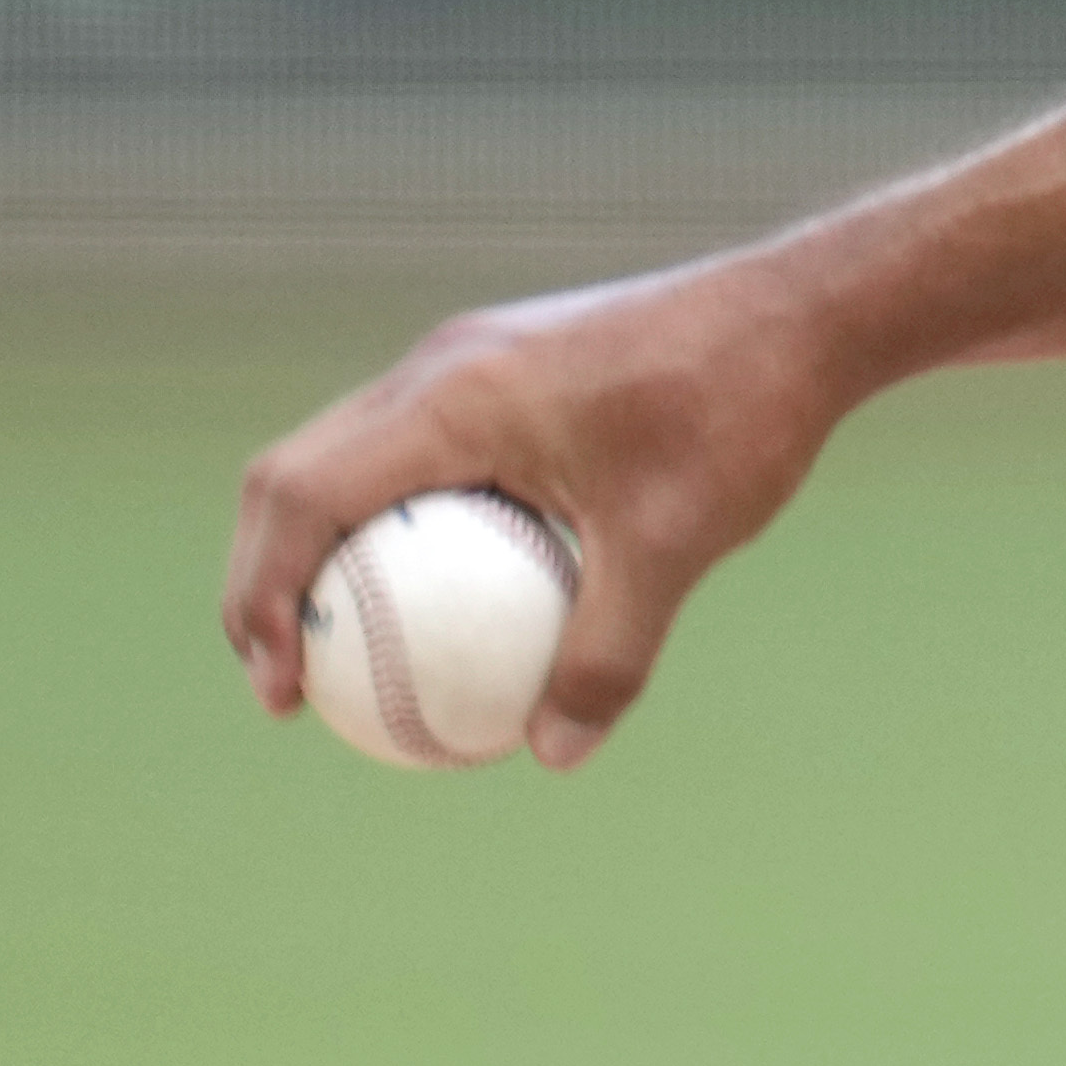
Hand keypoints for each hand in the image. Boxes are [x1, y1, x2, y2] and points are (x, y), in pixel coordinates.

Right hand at [222, 252, 847, 768]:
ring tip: (338, 649)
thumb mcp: (677, 544)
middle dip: (264, 579)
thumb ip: (610, 650)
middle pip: (295, 472)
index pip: (305, 497)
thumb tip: (552, 754)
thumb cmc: (737, 414)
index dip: (264, 598)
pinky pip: (415, 448)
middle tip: (285, 683)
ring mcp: (471, 359)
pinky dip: (394, 520)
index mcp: (455, 398)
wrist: (801, 311)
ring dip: (321, 546)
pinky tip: (446, 600)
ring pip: (349, 454)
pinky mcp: (508, 366)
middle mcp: (443, 367)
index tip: (281, 693)